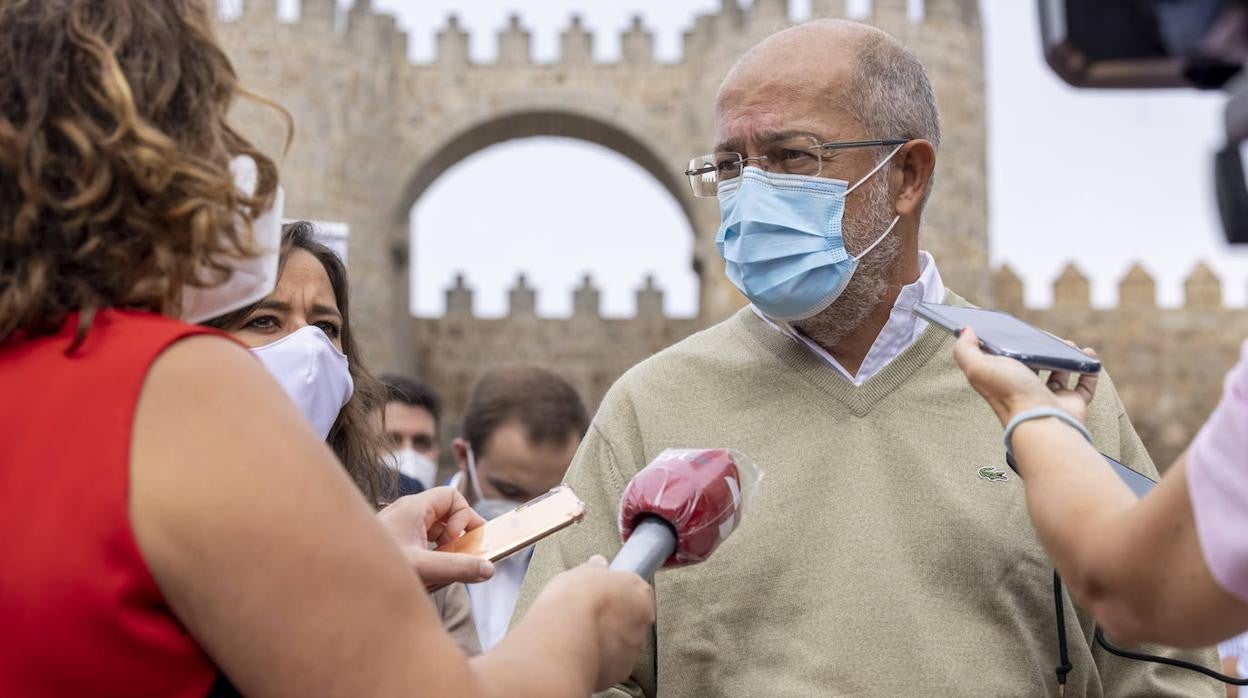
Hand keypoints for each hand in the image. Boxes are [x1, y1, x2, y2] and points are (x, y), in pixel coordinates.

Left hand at [376, 487, 493, 587]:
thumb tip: (489, 569)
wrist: (336, 577)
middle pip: (446, 512)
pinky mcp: (396, 542)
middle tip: (460, 555)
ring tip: (442, 566)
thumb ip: (458, 567)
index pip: (452, 496)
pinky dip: (432, 553)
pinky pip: (423, 540)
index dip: (464, 515)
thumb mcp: (423, 568)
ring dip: (445, 546)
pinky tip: (427, 572)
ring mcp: (400, 527)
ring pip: (435, 528)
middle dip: (458, 534)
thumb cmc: (372, 568)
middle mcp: (407, 513)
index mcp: (413, 508)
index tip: (461, 540)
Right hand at [536, 556, 655, 691]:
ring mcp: (632, 650)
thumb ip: (595, 570)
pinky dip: (598, 658)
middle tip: (589, 614)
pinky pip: (611, 663)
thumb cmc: (575, 601)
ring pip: (622, 643)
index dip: (618, 592)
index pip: (637, 590)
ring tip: (580, 635)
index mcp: (639, 593)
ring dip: (607, 640)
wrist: (563, 638)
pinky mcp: (619, 672)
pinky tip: (580, 651)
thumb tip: (598, 565)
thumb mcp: (582, 572)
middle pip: (632, 618)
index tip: (603, 593)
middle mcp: (642, 623)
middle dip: (614, 618)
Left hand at [952, 326, 1098, 425]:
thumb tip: (966, 332)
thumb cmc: (1011, 395)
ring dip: (1064, 356)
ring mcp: (1049, 397)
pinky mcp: (1071, 402)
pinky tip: (1089, 356)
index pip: (1001, 361)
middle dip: (1038, 350)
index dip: (1005, 346)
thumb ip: (965, 350)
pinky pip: (1084, 385)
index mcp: (1002, 381)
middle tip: (1045, 337)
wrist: (1043, 422)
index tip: (1013, 330)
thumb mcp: (979, 367)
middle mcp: (1024, 390)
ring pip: (1058, 374)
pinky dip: (1088, 369)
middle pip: (1031, 366)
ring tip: (1068, 344)